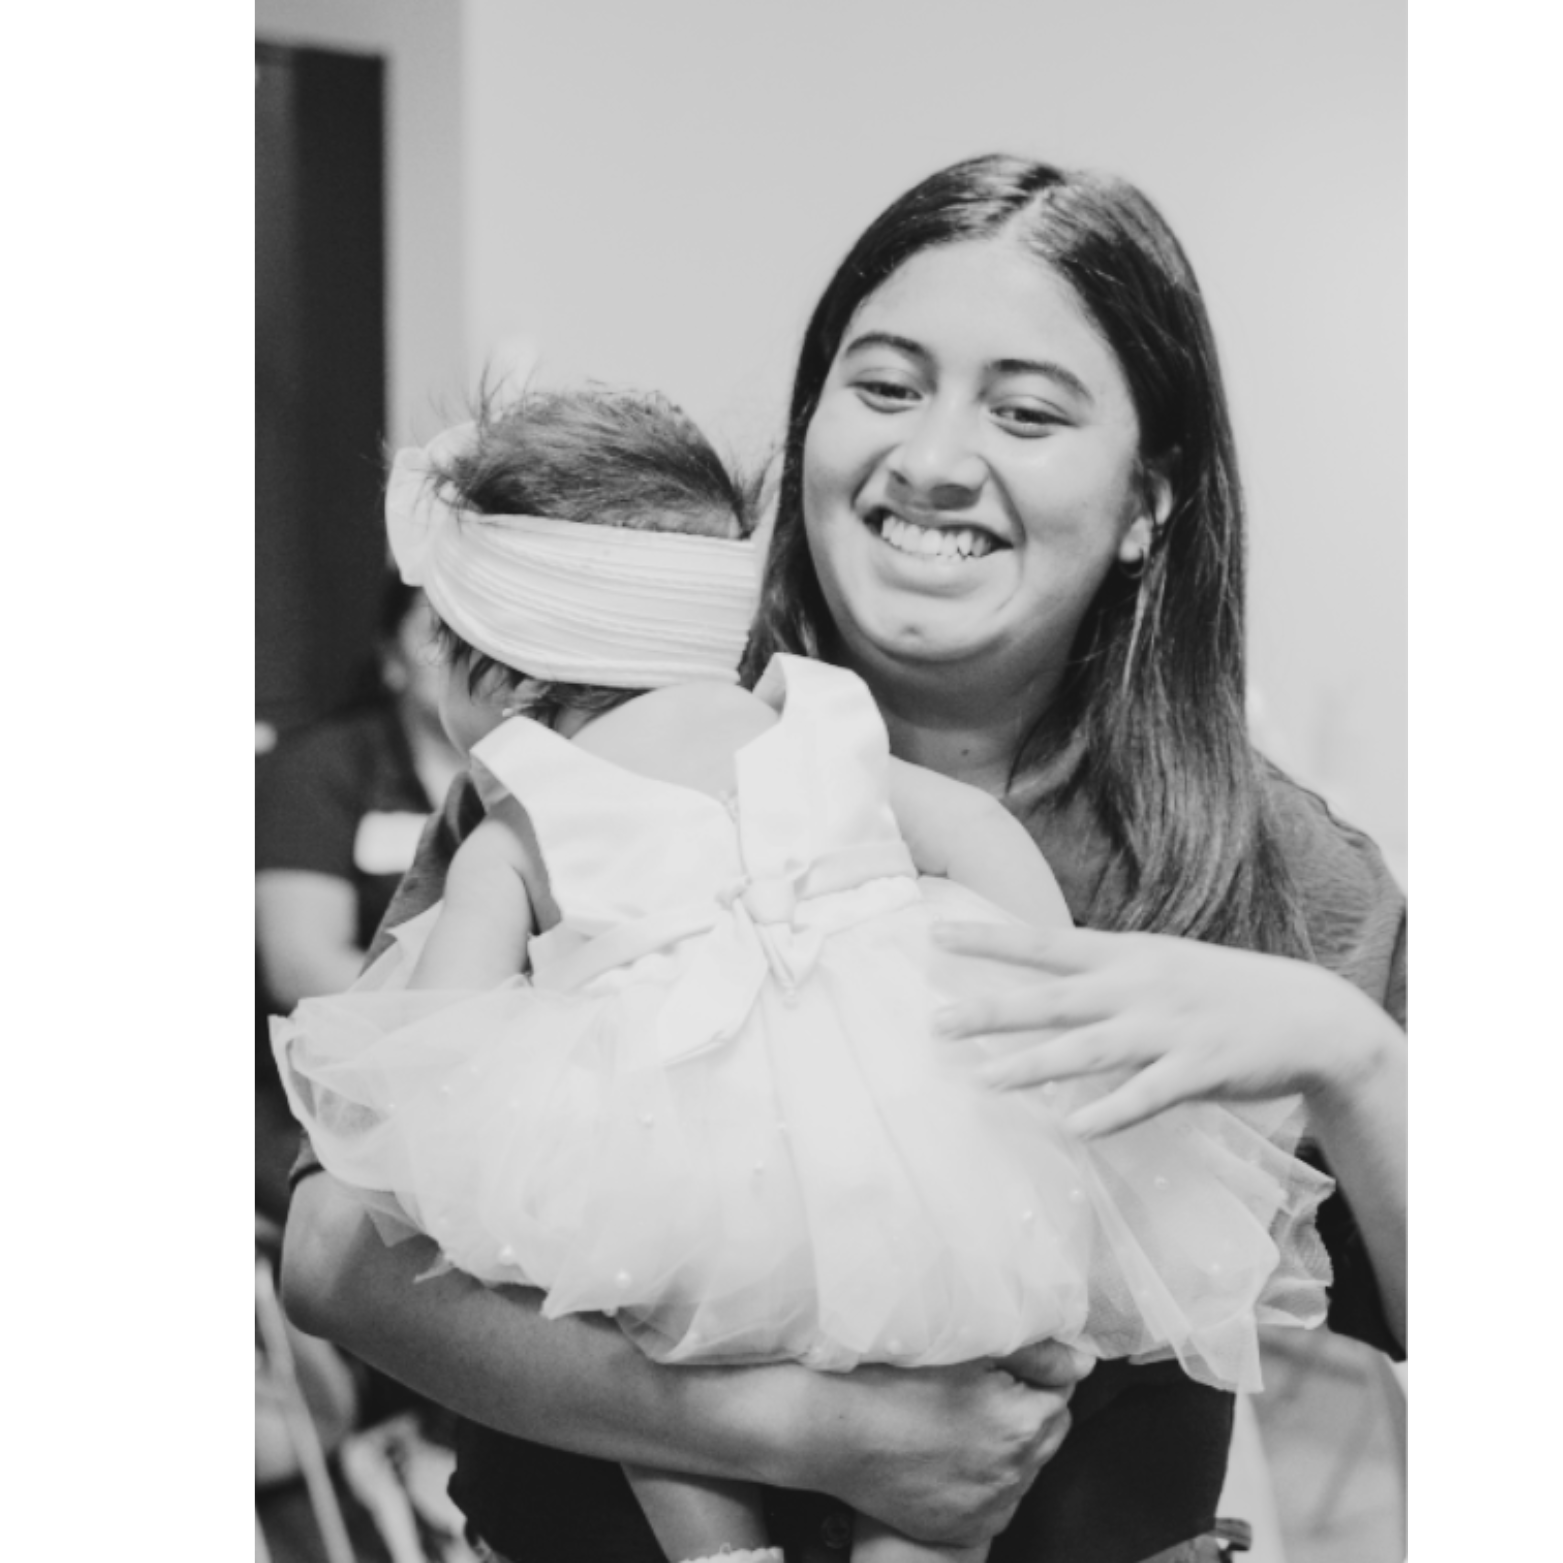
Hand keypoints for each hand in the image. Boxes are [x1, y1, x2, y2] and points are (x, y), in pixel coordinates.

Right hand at [787, 1350, 1086, 1545]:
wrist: (831, 1432)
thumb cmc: (892, 1379)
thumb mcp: (965, 1346)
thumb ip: (1035, 1352)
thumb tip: (1082, 1361)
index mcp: (1021, 1423)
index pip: (1061, 1391)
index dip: (1034, 1372)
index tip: (1005, 1363)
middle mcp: (1014, 1474)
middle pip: (1047, 1431)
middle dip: (1027, 1408)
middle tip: (983, 1386)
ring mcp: (989, 1508)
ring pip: (1022, 1467)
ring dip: (1006, 1443)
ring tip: (960, 1417)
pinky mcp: (964, 1527)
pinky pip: (995, 1499)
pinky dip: (982, 1476)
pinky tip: (947, 1450)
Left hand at [932, 922, 1398, 1137]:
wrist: (1311, 1014)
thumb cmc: (1223, 992)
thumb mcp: (1160, 965)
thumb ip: (1106, 976)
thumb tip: (1049, 983)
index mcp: (1127, 955)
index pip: (1045, 943)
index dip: (990, 940)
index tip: (935, 936)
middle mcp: (1140, 986)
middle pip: (1052, 999)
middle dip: (993, 1011)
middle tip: (937, 1024)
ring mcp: (1169, 1028)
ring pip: (1090, 1049)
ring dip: (1035, 1066)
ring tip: (986, 1081)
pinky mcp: (1201, 1068)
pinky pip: (1148, 1095)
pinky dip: (1112, 1110)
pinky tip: (1077, 1129)